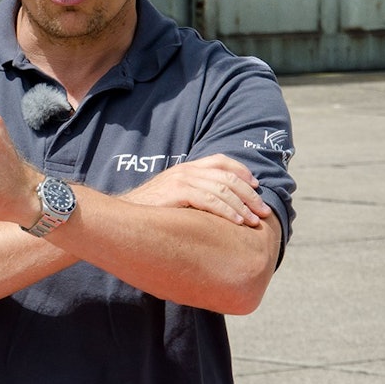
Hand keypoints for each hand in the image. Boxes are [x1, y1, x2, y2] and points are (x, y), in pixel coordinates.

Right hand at [120, 154, 270, 226]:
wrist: (121, 215)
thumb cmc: (148, 211)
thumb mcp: (171, 196)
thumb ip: (192, 194)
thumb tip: (217, 207)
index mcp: (186, 168)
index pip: (221, 161)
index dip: (242, 172)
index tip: (256, 188)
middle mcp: (186, 170)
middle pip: (228, 176)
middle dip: (250, 195)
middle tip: (263, 212)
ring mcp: (182, 179)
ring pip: (223, 189)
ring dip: (243, 206)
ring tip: (253, 221)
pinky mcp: (178, 192)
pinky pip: (211, 200)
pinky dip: (227, 211)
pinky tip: (236, 222)